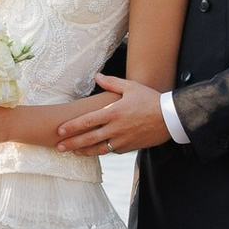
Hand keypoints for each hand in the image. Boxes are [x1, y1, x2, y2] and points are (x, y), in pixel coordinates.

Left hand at [53, 71, 171, 155]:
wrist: (170, 118)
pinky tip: (95, 150)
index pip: (87, 121)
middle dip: (72, 143)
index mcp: (114, 112)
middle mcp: (116, 128)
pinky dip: (103, 151)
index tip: (59, 131)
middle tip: (58, 147)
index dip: (72, 127)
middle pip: (89, 139)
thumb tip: (97, 76)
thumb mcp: (131, 87)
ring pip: (99, 149)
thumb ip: (112, 83)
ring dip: (84, 151)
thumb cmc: (150, 99)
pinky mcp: (129, 147)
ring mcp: (123, 140)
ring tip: (73, 152)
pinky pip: (112, 150)